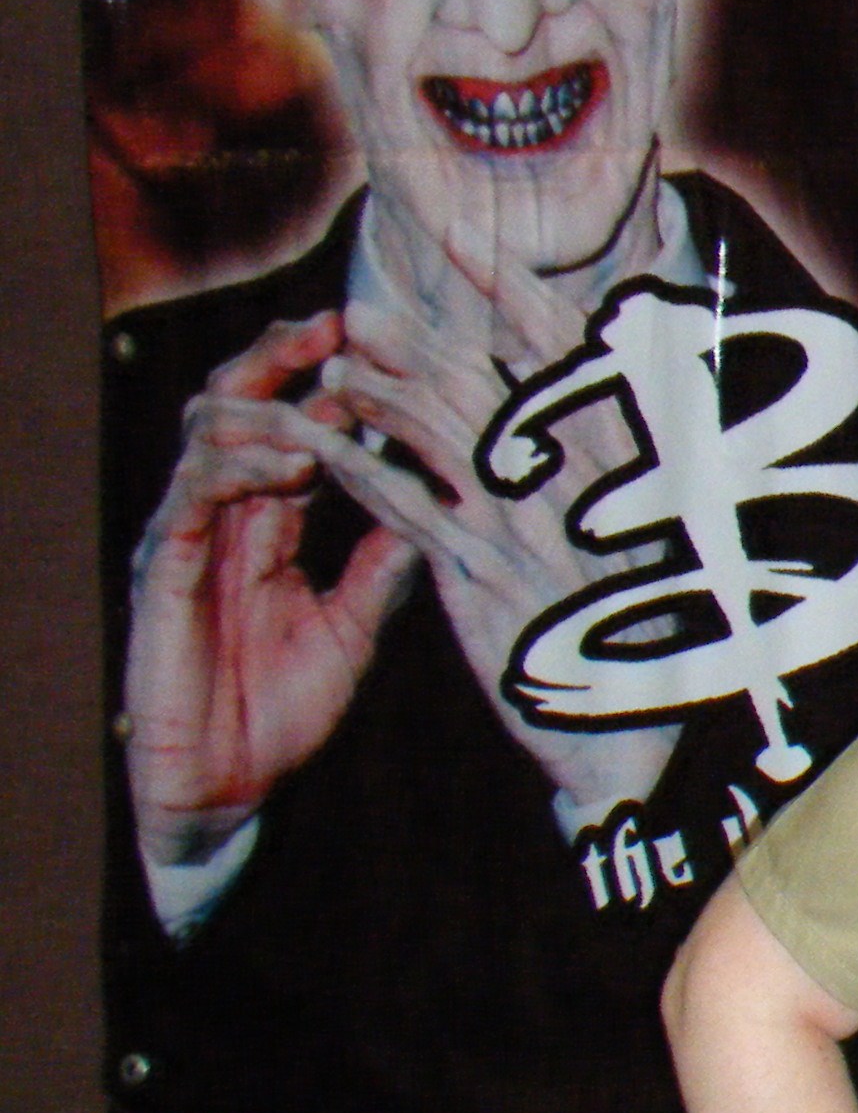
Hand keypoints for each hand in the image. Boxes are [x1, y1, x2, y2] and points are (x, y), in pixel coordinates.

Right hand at [123, 312, 422, 864]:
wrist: (229, 787)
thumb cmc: (283, 710)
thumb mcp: (355, 627)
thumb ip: (383, 565)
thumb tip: (438, 505)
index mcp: (269, 525)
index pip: (299, 430)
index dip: (339, 386)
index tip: (393, 348)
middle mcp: (224, 519)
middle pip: (241, 407)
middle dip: (283, 359)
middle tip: (337, 325)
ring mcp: (188, 539)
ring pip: (207, 435)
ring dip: (264, 406)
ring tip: (318, 393)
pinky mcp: (165, 572)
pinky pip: (190, 499)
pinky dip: (233, 468)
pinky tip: (279, 459)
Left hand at [314, 249, 677, 820]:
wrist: (632, 733)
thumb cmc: (643, 626)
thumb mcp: (644, 530)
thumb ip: (605, 457)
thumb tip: (572, 388)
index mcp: (628, 457)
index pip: (566, 350)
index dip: (510, 291)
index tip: (465, 246)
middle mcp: (580, 481)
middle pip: (486, 380)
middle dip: (414, 340)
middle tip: (358, 315)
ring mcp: (527, 526)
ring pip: (437, 432)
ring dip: (377, 392)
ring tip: (332, 372)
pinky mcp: (479, 577)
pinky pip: (403, 505)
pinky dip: (357, 469)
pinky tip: (321, 446)